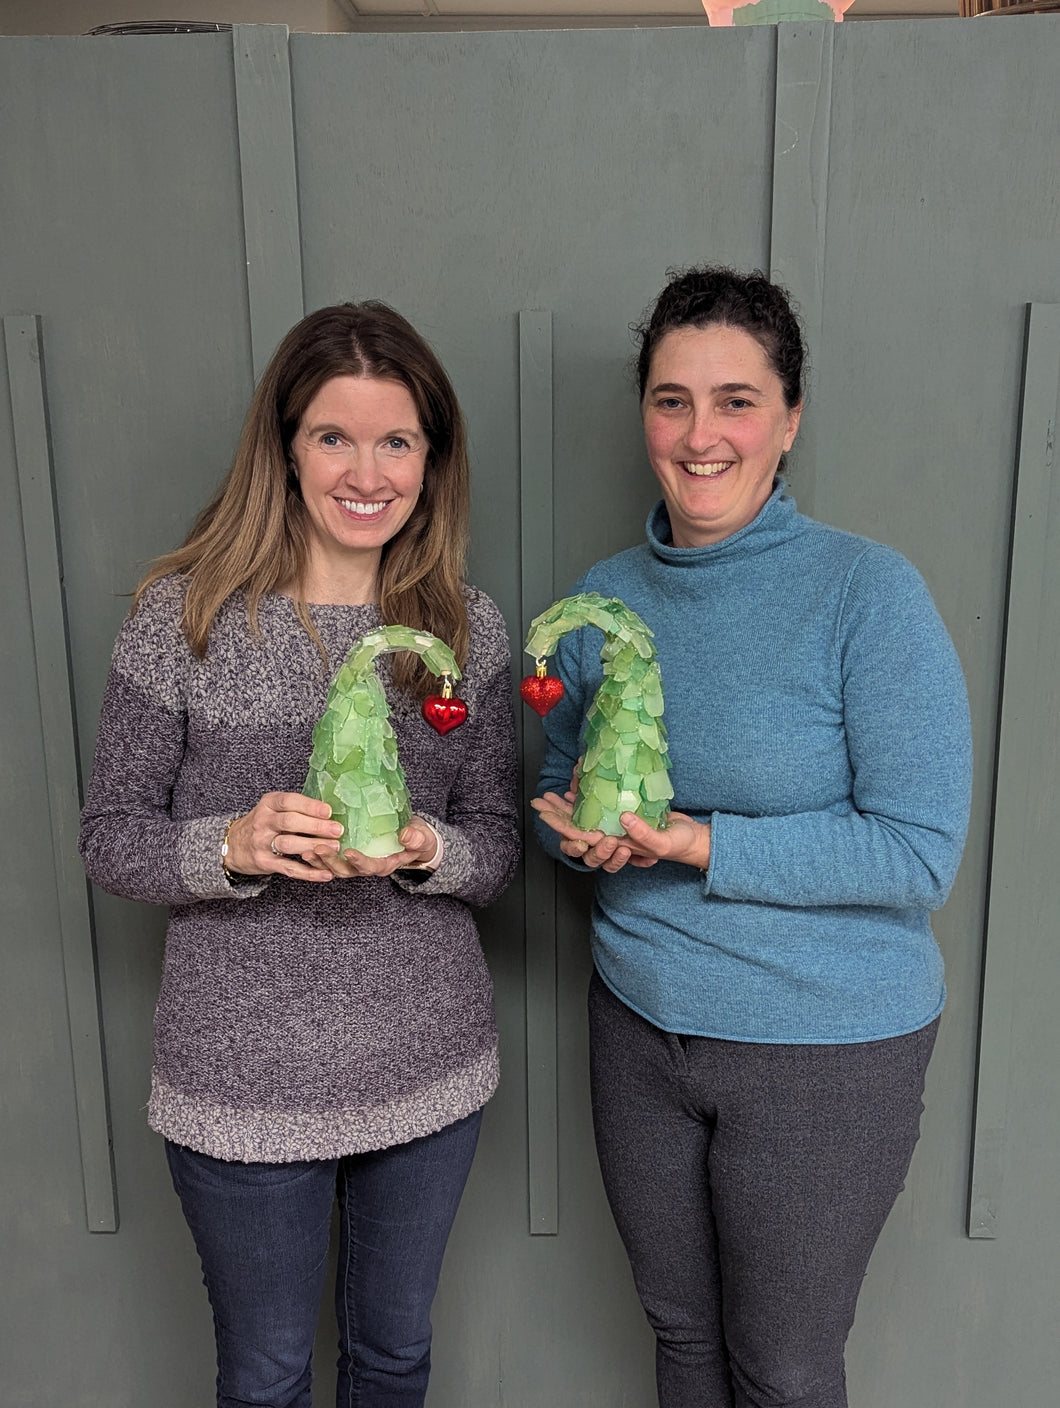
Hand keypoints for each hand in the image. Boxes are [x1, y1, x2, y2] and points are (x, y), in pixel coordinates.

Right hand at [224, 792, 344, 883]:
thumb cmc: (263, 824)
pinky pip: (289, 868)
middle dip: (315, 826)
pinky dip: (309, 873)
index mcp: (268, 803)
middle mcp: (263, 821)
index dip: (310, 806)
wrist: (232, 845)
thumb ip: (295, 808)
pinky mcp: (264, 862)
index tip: (328, 811)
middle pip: (290, 822)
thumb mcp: (272, 808)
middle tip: (337, 830)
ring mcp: (262, 842)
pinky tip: (325, 874)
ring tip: (335, 848)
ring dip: (314, 846)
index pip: (289, 801)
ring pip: (289, 844)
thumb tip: (330, 812)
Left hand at [309, 816, 440, 879]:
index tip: (349, 851)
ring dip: (320, 860)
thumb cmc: (417, 839)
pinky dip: (317, 857)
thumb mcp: (422, 838)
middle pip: (346, 870)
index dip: (359, 861)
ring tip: (306, 850)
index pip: (370, 867)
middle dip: (331, 861)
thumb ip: (416, 839)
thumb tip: (405, 836)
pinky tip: (305, 848)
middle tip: (318, 848)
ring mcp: (355, 864)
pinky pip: (329, 861)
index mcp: (385, 865)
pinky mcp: (347, 857)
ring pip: (334, 868)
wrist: (413, 840)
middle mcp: (367, 868)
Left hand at [531, 793, 709, 874]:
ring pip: (587, 817)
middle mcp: (613, 835)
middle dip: (557, 813)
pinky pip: (602, 807)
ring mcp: (618, 826)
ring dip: (569, 806)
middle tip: (539, 800)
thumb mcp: (662, 842)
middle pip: (578, 825)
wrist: (693, 840)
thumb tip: (622, 818)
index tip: (543, 812)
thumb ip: (643, 833)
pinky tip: (580, 789)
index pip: (581, 834)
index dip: (560, 823)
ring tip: (553, 794)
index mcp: (617, 843)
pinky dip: (590, 798)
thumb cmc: (679, 845)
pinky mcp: (627, 815)